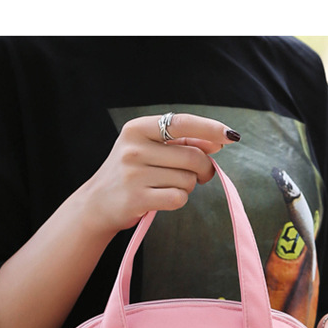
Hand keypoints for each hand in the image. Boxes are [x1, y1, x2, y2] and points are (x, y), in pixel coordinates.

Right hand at [79, 113, 240, 235]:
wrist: (97, 203)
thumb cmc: (131, 173)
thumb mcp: (149, 149)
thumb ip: (181, 143)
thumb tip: (218, 141)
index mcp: (137, 129)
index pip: (181, 123)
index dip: (209, 128)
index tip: (230, 136)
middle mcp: (134, 148)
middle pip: (192, 157)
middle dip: (203, 168)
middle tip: (201, 175)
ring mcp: (134, 174)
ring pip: (188, 179)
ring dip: (188, 186)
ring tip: (168, 186)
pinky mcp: (137, 198)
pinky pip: (178, 198)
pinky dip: (179, 200)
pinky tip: (164, 198)